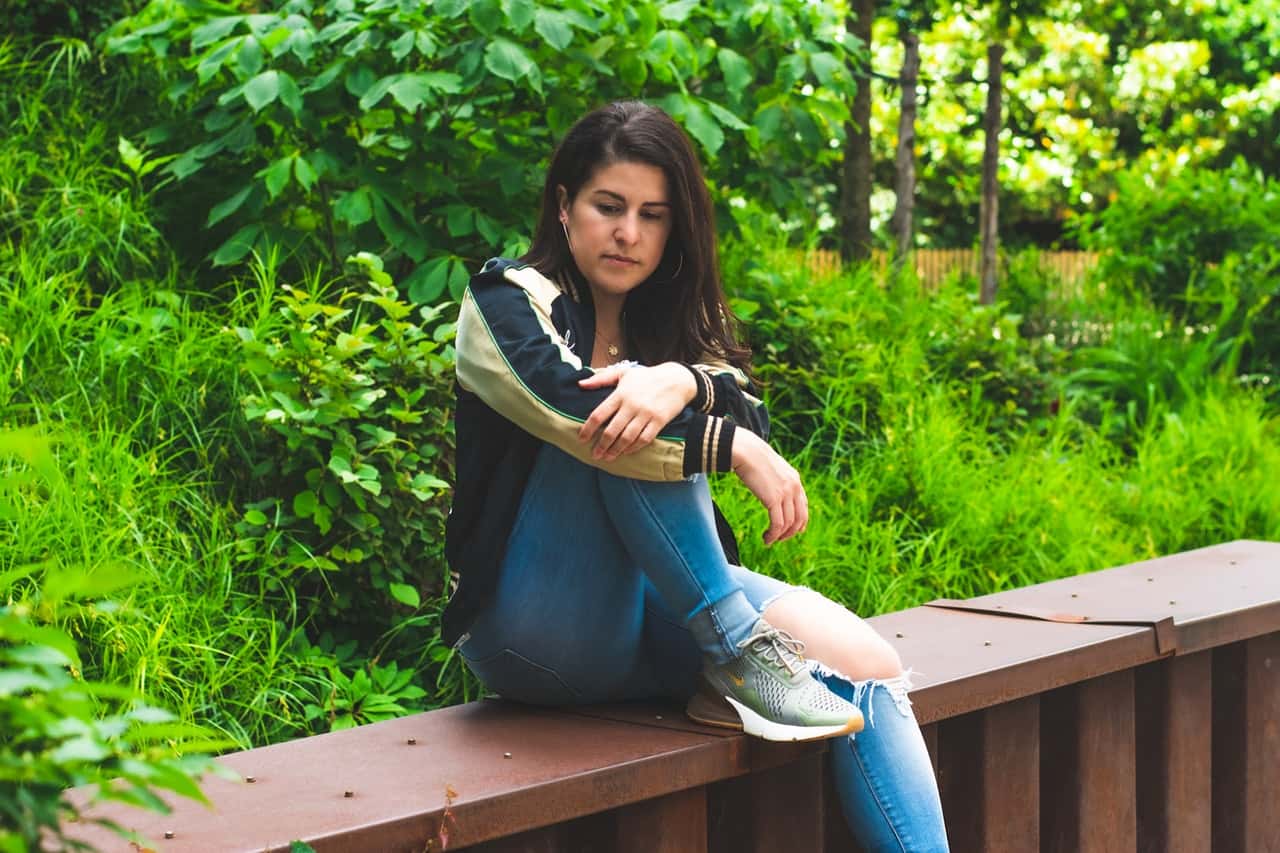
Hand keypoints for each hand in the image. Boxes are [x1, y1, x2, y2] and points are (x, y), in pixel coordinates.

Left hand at [578, 362, 695, 460]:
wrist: (677, 379)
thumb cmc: (647, 376)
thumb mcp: (623, 373)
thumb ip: (601, 379)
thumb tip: (580, 385)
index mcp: (620, 394)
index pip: (599, 414)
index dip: (588, 429)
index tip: (582, 438)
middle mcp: (632, 405)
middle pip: (611, 431)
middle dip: (601, 445)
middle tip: (594, 454)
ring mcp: (646, 414)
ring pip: (627, 438)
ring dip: (615, 450)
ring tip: (608, 457)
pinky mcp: (659, 422)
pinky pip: (644, 439)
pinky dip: (634, 448)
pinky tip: (626, 452)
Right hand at [731, 429, 808, 545]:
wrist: (746, 451)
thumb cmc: (752, 458)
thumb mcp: (770, 468)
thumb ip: (775, 479)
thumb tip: (770, 489)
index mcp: (795, 479)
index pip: (803, 506)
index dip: (799, 522)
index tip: (789, 531)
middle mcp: (794, 487)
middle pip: (800, 518)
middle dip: (790, 533)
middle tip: (779, 539)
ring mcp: (786, 493)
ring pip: (789, 524)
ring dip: (779, 536)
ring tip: (769, 540)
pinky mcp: (774, 499)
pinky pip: (778, 524)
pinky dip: (774, 535)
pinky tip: (766, 538)